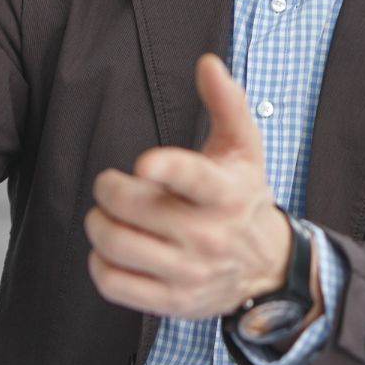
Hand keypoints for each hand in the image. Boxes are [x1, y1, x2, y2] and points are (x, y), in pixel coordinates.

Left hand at [85, 54, 298, 318]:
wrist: (267, 266)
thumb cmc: (242, 197)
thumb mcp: (244, 148)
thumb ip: (226, 102)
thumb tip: (207, 62)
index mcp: (228, 193)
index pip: (196, 180)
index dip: (169, 170)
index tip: (144, 163)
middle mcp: (210, 236)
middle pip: (137, 209)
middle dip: (109, 189)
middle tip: (110, 185)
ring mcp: (190, 273)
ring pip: (118, 245)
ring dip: (98, 224)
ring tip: (106, 214)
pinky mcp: (172, 302)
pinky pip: (114, 283)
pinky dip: (99, 262)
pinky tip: (110, 248)